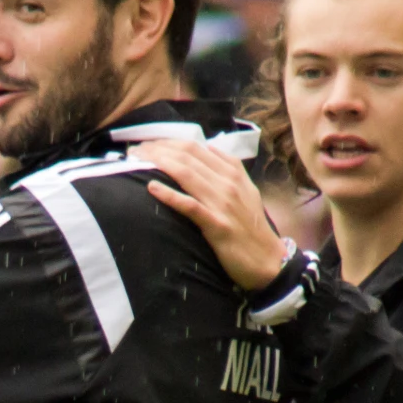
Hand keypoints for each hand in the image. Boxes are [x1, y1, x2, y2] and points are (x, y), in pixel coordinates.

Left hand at [138, 140, 288, 292]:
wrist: (268, 260)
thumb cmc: (251, 228)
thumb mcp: (244, 191)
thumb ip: (227, 170)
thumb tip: (207, 150)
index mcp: (233, 171)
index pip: (195, 147)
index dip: (167, 142)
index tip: (146, 143)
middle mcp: (228, 182)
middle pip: (186, 156)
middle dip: (156, 149)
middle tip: (133, 151)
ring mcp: (223, 202)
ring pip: (186, 174)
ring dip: (157, 164)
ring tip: (135, 161)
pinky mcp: (217, 224)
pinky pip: (190, 205)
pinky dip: (169, 195)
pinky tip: (151, 188)